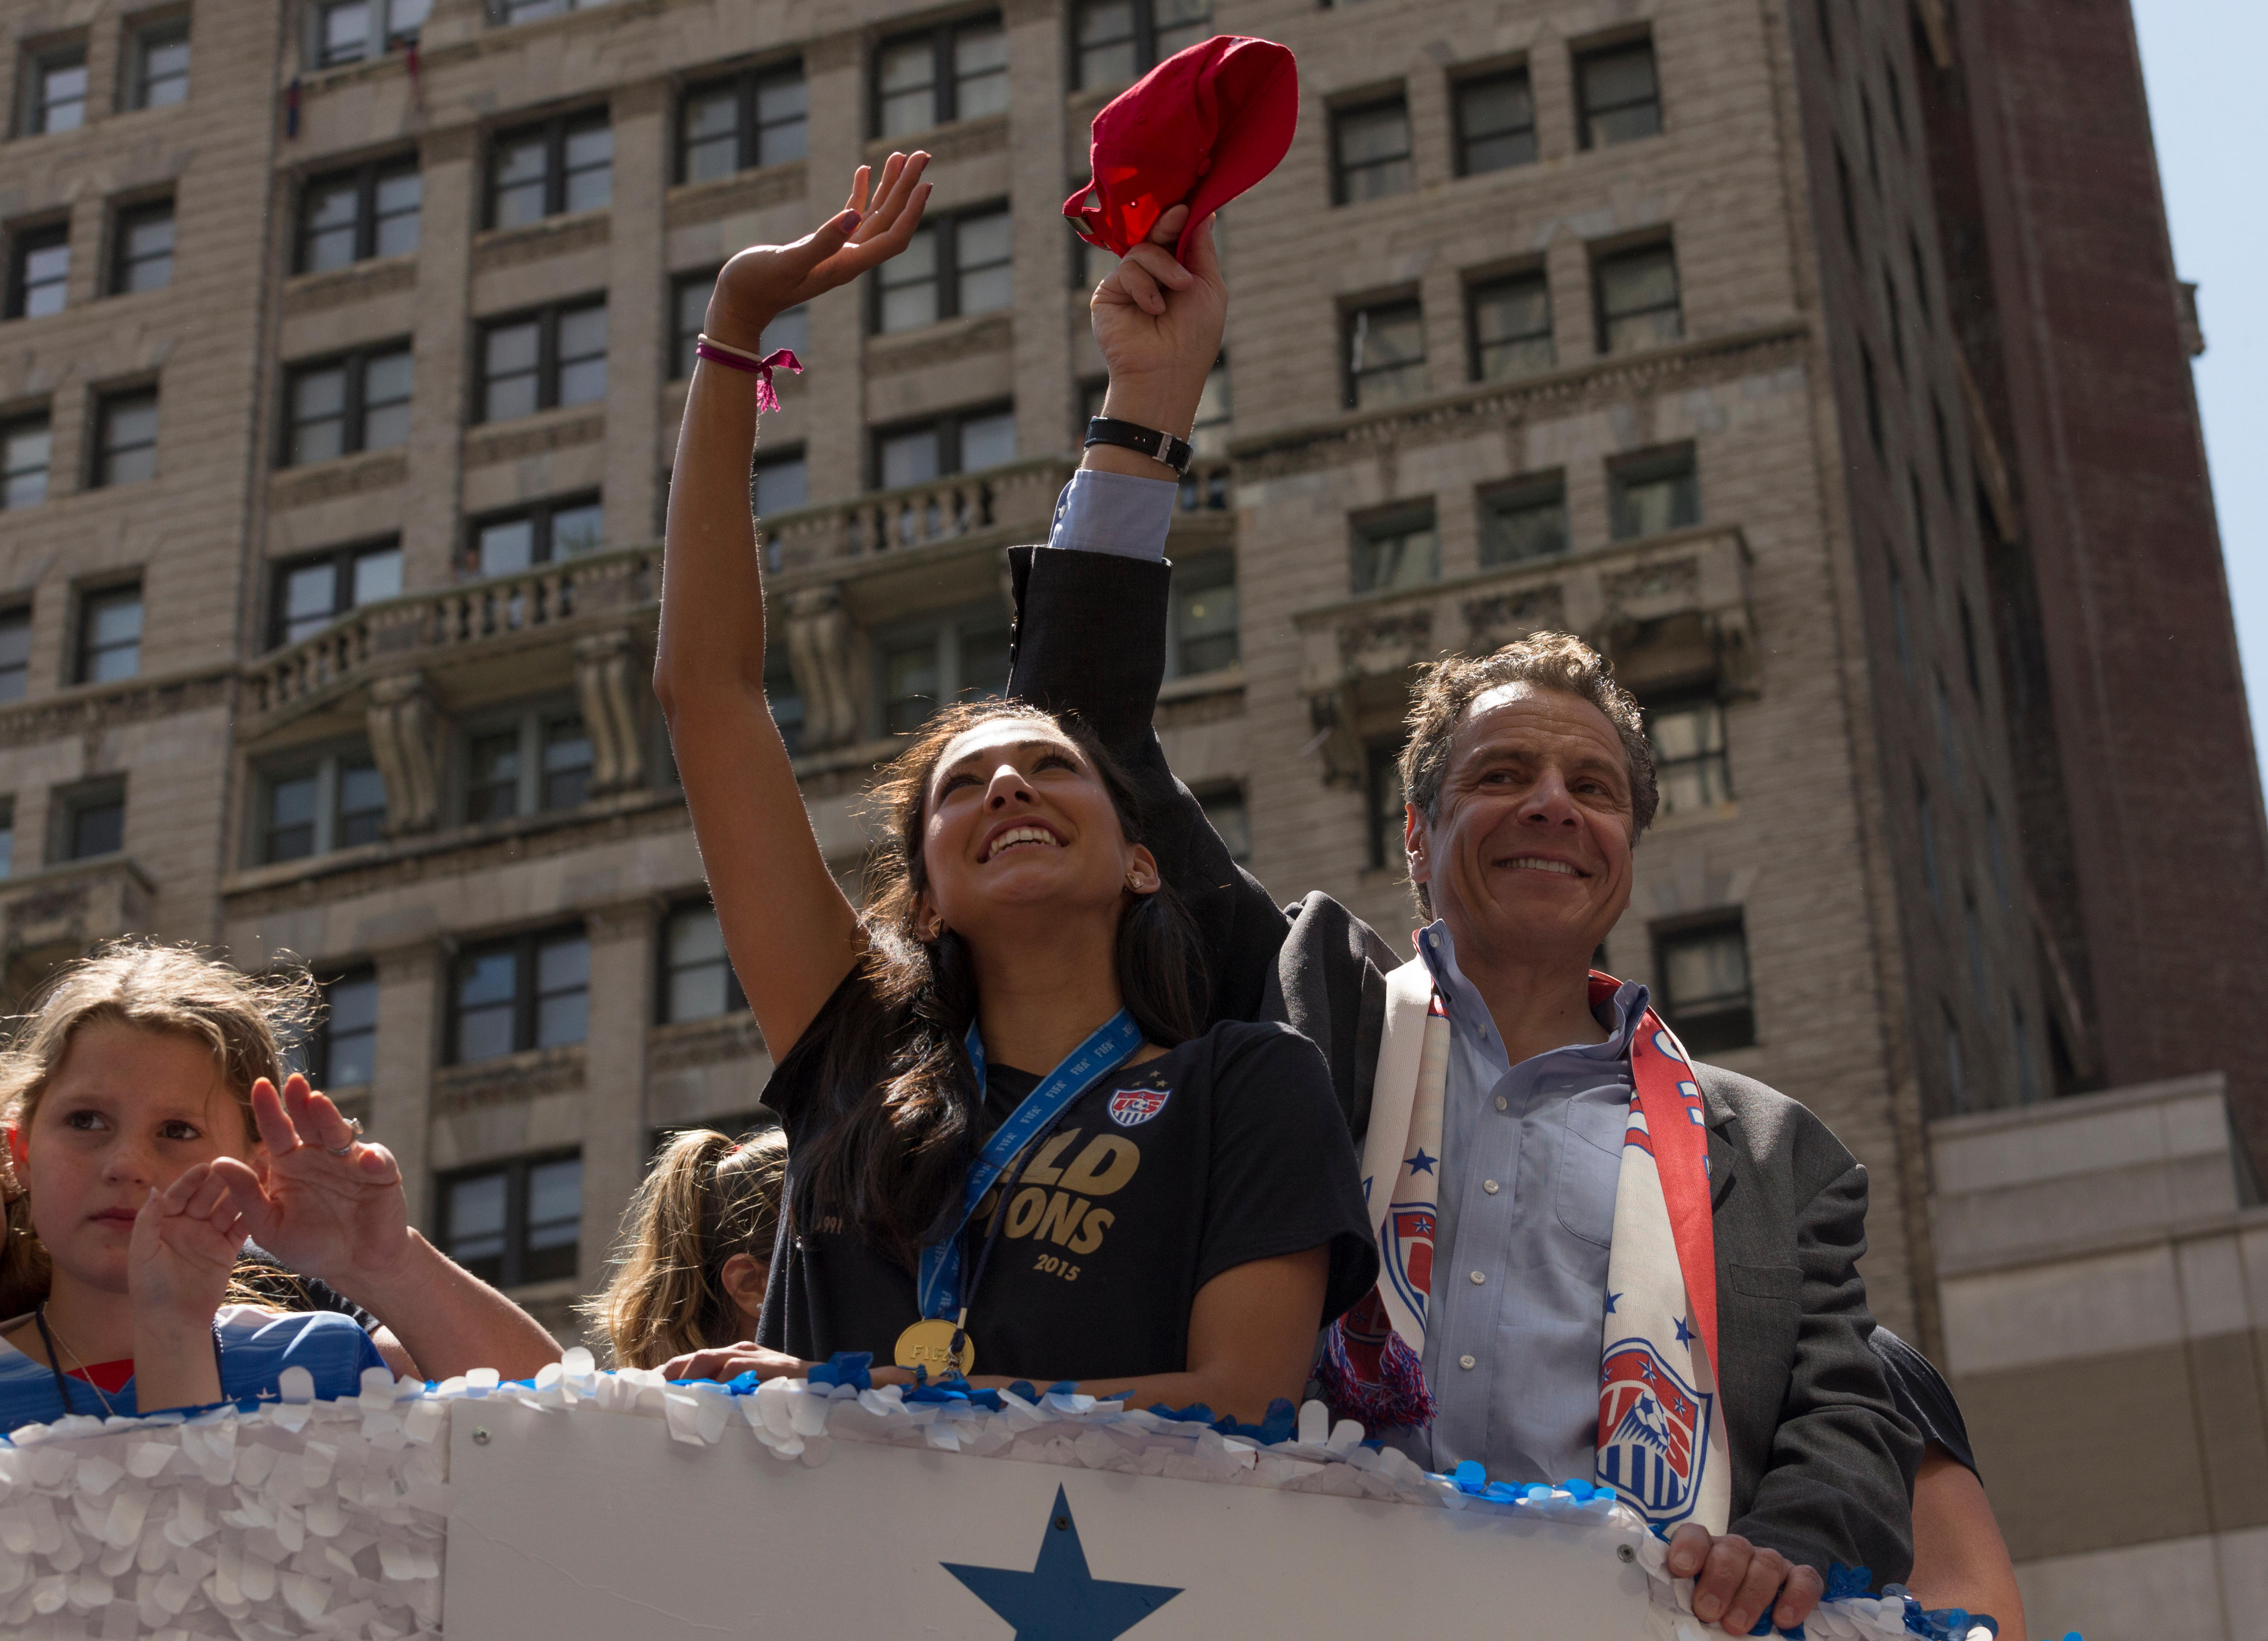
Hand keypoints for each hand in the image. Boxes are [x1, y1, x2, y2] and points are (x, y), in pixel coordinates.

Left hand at [128, 1161, 245, 1330]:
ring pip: (225, 1209)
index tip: (205, 1167)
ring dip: (237, 1194)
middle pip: (205, 1197)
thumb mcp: (142, 1252)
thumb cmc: (151, 1287)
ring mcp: (209, 1236)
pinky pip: (240, 1229)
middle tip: (235, 1165)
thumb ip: (148, 1220)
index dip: (190, 1181)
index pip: (178, 1195)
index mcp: (165, 1223)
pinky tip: (262, 1202)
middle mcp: (188, 1225)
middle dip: (218, 1181)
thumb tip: (153, 1189)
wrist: (173, 1320)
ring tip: (253, 1177)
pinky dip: (250, 1216)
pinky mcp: (226, 1249)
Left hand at [209, 1075, 411, 1295]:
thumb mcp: (268, 1226)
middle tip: (293, 1083)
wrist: (355, 1266)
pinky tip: (364, 1160)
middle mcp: (319, 1156)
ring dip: (330, 1118)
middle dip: (300, 1102)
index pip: (276, 1131)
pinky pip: (378, 1160)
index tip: (259, 1086)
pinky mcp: (381, 1174)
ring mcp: (351, 1162)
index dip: (268, 1109)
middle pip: (309, 1123)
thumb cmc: (310, 1246)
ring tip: (319, 1104)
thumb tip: (218, 1162)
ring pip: (340, 1134)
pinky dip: (373, 1158)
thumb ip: (247, 1196)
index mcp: (290, 1164)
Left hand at [658, 1341, 811, 1382]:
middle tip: (654, 1397)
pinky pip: (738, 1369)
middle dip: (671, 1376)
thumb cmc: (784, 1396)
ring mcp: (754, 1356)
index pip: (691, 1361)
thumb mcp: (748, 1395)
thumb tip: (692, 1412)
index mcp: (731, 1357)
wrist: (824, 1386)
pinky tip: (709, 1397)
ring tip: (675, 1397)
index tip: (648, 1391)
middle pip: (695, 1357)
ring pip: (712, 1359)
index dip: (667, 1374)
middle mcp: (739, 1351)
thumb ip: (726, 1397)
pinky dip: (721, 1382)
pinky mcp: (769, 1364)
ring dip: (690, 1378)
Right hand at [704, 153, 933, 352]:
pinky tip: (865, 171)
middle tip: (923, 154)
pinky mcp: (823, 245)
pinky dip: (860, 192)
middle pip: (890, 221)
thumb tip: (854, 216)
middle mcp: (849, 259)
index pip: (892, 238)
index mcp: (846, 264)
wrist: (738, 302)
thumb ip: (822, 241)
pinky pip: (851, 215)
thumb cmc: (757, 285)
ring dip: (890, 186)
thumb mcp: (788, 261)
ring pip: (874, 215)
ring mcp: (838, 252)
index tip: (924, 182)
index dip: (911, 211)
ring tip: (901, 156)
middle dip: (907, 187)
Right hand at [1088, 204, 1225, 436]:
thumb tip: (1204, 212)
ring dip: (1163, 268)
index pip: (1176, 236)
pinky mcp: (1109, 293)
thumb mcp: (1208, 287)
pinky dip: (1145, 286)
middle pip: (1155, 235)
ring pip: (1141, 250)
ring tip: (1176, 292)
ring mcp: (1129, 284)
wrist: (1167, 371)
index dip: (1181, 219)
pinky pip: (1126, 269)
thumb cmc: (1195, 336)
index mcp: (1178, 273)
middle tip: (1178, 217)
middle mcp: (1153, 275)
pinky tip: (1154, 309)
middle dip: (1169, 226)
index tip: (1188, 205)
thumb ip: (1201, 249)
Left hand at [1667, 1526, 1823, 1635]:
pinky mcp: (1799, 1577)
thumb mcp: (1698, 1599)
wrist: (1757, 1596)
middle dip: (1719, 1581)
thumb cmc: (1719, 1604)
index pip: (1695, 1535)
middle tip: (1707, 1612)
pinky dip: (1796, 1598)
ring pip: (1766, 1565)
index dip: (1688, 1548)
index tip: (1680, 1568)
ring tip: (1736, 1625)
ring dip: (1751, 1596)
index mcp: (1707, 1549)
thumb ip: (1688, 1599)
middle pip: (1732, 1551)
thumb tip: (1678, 1619)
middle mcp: (1738, 1551)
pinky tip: (1783, 1620)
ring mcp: (1770, 1562)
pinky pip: (1804, 1580)